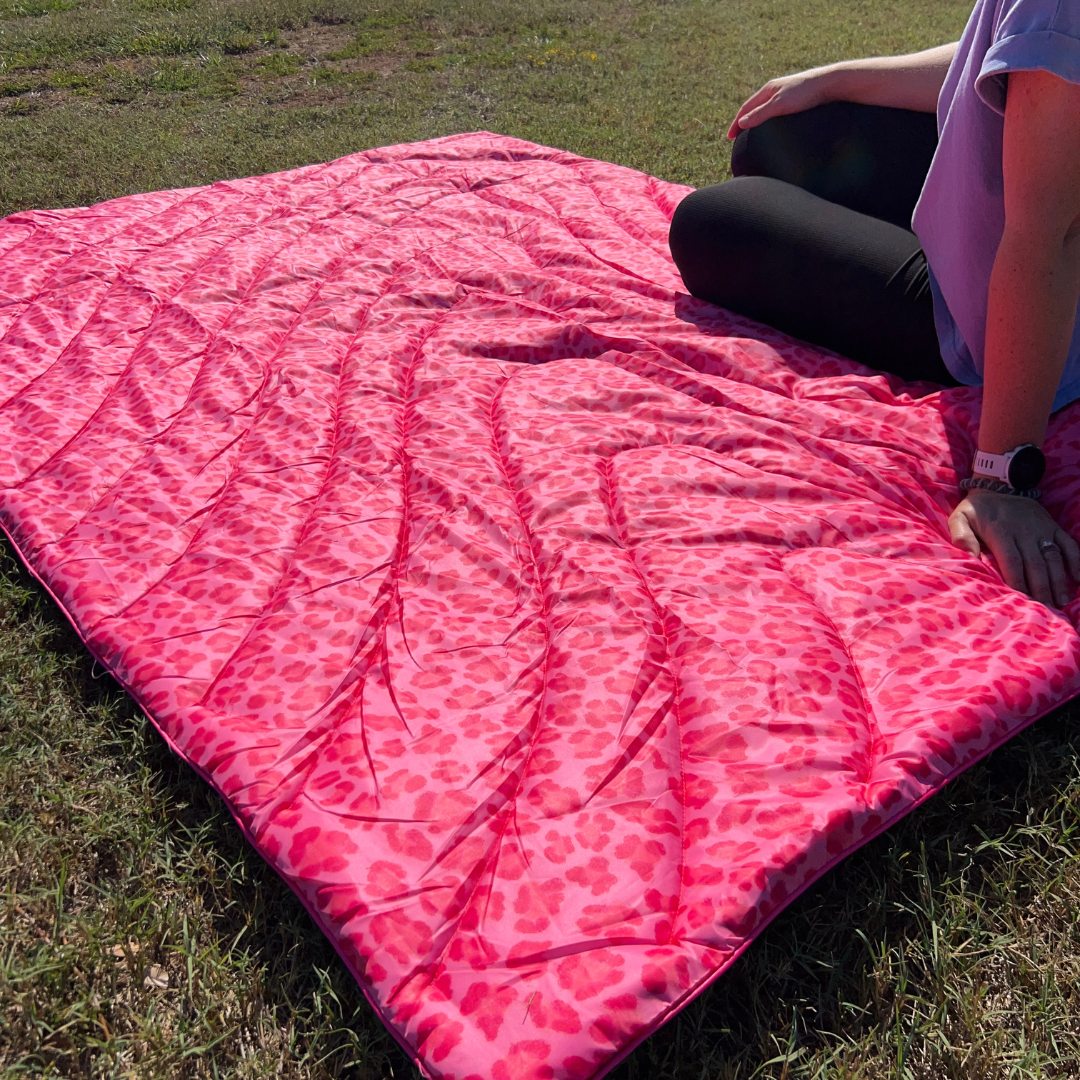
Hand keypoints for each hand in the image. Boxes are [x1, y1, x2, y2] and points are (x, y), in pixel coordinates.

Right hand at [727, 67, 837, 138]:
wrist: (831, 82)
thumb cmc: (806, 93)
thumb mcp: (780, 105)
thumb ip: (760, 114)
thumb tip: (741, 123)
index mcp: (768, 89)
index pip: (746, 108)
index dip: (736, 123)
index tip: (729, 137)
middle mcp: (775, 89)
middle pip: (754, 106)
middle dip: (743, 120)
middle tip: (737, 136)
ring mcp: (786, 93)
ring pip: (765, 108)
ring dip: (756, 119)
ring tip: (752, 132)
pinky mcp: (797, 98)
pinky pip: (776, 110)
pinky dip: (769, 119)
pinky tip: (775, 127)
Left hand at [948, 489, 1079, 607]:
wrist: (998, 487)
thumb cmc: (976, 510)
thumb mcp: (960, 517)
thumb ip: (960, 535)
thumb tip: (969, 554)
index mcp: (1001, 531)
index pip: (1012, 561)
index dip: (1018, 581)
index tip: (1021, 601)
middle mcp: (1024, 530)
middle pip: (1036, 563)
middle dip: (1041, 588)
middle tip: (1045, 609)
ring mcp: (1042, 528)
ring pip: (1054, 557)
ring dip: (1059, 580)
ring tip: (1060, 601)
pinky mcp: (1053, 526)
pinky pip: (1069, 544)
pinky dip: (1076, 561)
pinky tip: (1078, 580)